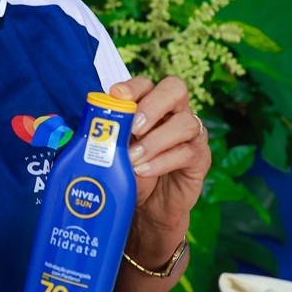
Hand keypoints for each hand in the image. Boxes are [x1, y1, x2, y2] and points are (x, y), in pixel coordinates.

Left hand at [109, 74, 211, 252]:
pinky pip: (187, 152)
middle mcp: (175, 112)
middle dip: (152, 105)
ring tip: (133, 159)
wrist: (149, 207)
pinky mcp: (200, 157)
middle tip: (133, 127)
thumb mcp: (114, 151)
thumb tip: (90, 127)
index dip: (133, 87)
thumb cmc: (130, 172)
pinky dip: (162, 161)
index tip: (116, 96)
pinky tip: (144, 170)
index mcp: (151, 103)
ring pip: (185, 123)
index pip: (146, 84)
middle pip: (175, 89)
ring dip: (155, 141)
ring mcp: (191, 133)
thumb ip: (107, 135)